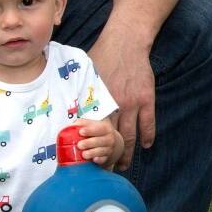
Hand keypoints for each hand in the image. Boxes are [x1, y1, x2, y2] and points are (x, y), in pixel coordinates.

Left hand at [77, 118, 121, 166]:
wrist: (111, 143)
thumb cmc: (98, 133)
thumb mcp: (93, 124)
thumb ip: (82, 123)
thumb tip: (70, 126)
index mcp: (105, 128)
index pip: (99, 128)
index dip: (89, 130)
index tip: (81, 132)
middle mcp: (109, 138)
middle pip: (100, 141)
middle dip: (88, 143)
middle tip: (79, 145)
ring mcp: (108, 149)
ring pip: (101, 151)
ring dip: (91, 153)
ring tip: (83, 154)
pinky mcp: (106, 158)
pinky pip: (103, 159)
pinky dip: (99, 160)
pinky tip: (94, 159)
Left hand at [90, 32, 154, 169]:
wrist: (127, 41)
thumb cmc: (103, 53)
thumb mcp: (85, 72)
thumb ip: (79, 87)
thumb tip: (62, 95)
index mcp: (98, 100)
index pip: (93, 130)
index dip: (91, 146)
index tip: (88, 158)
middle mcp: (114, 105)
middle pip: (111, 138)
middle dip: (108, 156)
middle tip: (106, 169)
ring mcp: (132, 104)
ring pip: (130, 135)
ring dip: (127, 152)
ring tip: (124, 164)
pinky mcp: (146, 99)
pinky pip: (148, 123)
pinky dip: (147, 136)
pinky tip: (146, 145)